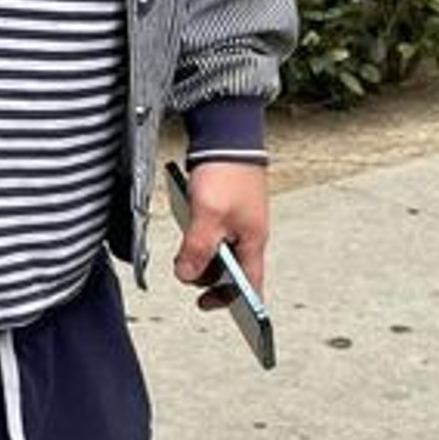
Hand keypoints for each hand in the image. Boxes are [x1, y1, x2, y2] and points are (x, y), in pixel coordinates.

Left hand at [172, 161, 269, 305]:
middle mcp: (248, 235)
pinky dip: (198, 235)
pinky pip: (211, 233)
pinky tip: (188, 224)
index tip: (205, 305)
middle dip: (205, 272)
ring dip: (199, 252)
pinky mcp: (226, 209)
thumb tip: (188, 276)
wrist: (228, 134)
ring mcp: (238, 222)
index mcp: (253, 242)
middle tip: (185, 266)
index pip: (249, 285)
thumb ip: (198, 249)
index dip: (231, 301)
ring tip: (186, 237)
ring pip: (217, 251)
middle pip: (229, 270)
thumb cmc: (227, 172)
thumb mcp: (208, 216)